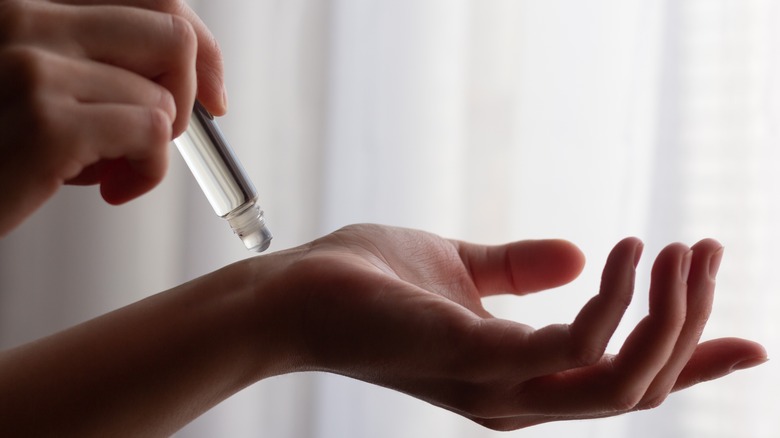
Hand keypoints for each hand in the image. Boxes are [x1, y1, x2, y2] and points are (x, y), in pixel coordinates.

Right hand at [0, 0, 224, 234]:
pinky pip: (152, 136)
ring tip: (106, 171)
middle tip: (161, 137)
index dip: (197, 41)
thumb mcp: (30, 83)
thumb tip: (186, 77)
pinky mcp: (47, 122)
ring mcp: (32, 66)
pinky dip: (147, 173)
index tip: (212, 91)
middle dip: (186, 97)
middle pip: (171, 35)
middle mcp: (21, 16)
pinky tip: (110, 189)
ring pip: (163, 99)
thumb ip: (90, 63)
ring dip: (151, 149)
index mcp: (25, 4)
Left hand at [255, 224, 766, 429]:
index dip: (690, 364)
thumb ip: (519, 272)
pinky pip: (574, 344)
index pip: (621, 382)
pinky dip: (612, 300)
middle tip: (704, 253)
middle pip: (638, 385)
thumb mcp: (462, 269)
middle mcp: (518, 398)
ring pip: (622, 378)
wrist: (294, 292)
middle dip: (688, 324)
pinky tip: (619, 249)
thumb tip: (584, 255)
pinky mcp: (477, 357)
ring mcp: (499, 386)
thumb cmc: (369, 283)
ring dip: (667, 315)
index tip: (748, 338)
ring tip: (680, 249)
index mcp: (517, 378)